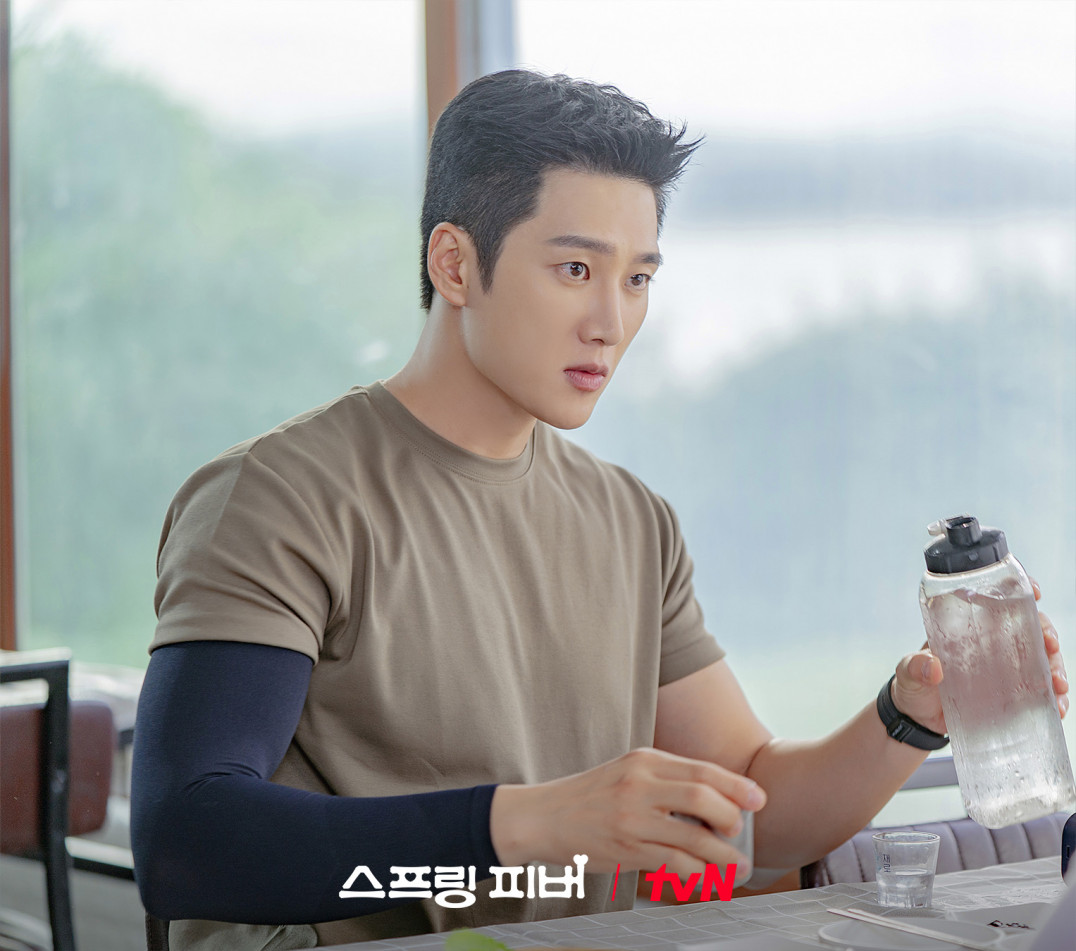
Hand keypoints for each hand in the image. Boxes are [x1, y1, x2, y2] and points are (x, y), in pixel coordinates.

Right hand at [489, 747, 765, 877]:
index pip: (702, 769)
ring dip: (723, 855)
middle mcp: (640, 784)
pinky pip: (673, 863)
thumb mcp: (626, 772)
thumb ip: (665, 780)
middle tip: (740, 832)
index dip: (736, 786)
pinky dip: (696, 874)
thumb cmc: (589, 796)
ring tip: (736, 865)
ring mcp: (632, 817)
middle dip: (732, 818)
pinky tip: (705, 878)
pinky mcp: (625, 848)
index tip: (758, 800)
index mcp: (644, 760)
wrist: (542, 816)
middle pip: (704, 796)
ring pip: (693, 836)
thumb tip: (715, 799)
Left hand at [891, 577, 1068, 733]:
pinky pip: (1039, 690)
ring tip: (1058, 686)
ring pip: (1041, 659)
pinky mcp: (1011, 693)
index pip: (996, 600)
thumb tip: (932, 667)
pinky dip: (1052, 697)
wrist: (917, 718)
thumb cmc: (912, 685)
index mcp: (967, 627)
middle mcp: (991, 643)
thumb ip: (915, 667)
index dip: (1018, 591)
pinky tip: (1057, 707)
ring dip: (1056, 669)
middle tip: (1051, 646)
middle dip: (1047, 633)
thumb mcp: (908, 673)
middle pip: (1029, 628)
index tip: (1034, 592)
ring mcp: (1004, 668)